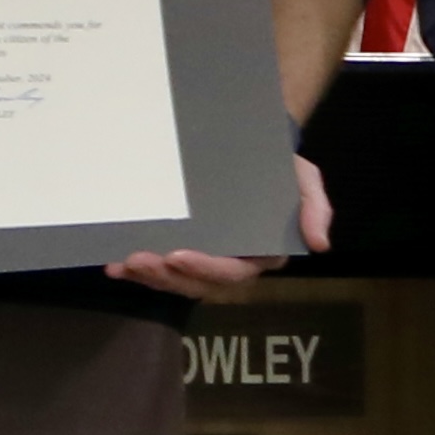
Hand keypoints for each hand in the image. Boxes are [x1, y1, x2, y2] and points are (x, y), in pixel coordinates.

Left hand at [110, 154, 334, 297]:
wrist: (251, 151)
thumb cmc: (278, 169)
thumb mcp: (304, 180)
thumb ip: (315, 208)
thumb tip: (320, 245)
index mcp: (260, 255)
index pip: (234, 272)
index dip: (206, 269)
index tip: (177, 255)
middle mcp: (230, 264)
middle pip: (198, 284)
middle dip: (167, 277)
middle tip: (139, 259)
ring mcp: (204, 259)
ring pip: (175, 281)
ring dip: (149, 277)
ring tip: (123, 263)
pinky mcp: (181, 252)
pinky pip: (160, 269)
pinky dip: (136, 271)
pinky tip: (114, 265)